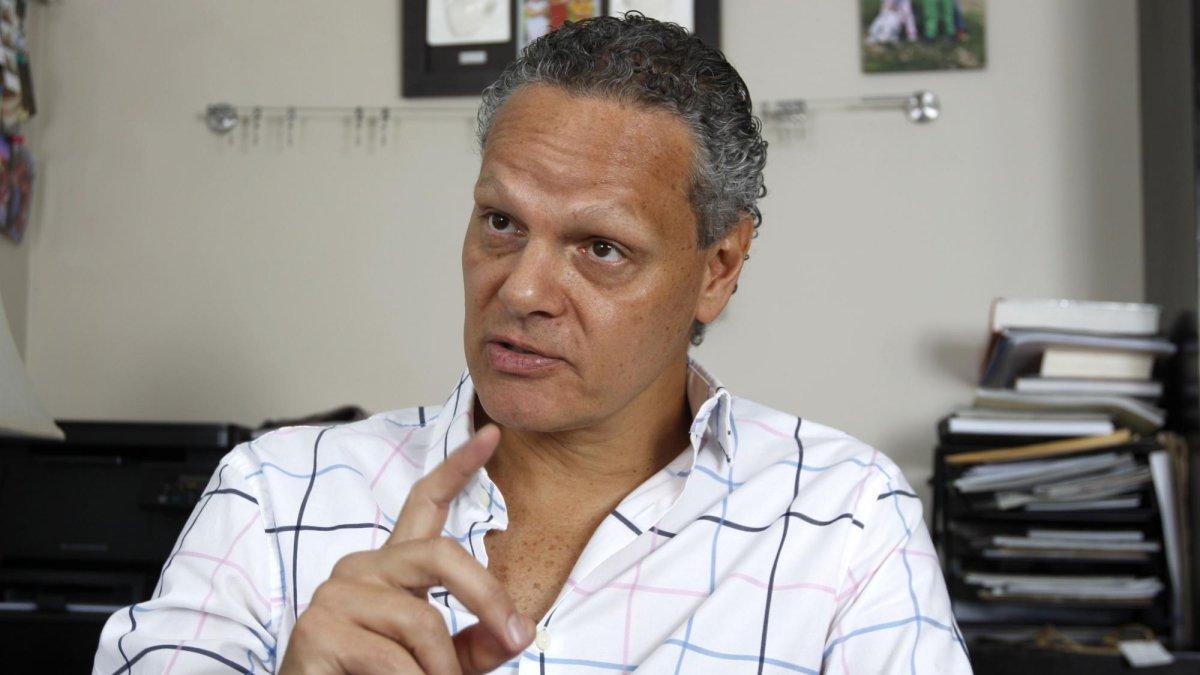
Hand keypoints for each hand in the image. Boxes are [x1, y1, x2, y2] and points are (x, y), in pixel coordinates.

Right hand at [279, 424, 533, 673]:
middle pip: (441, 554)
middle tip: (516, 638)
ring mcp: (336, 594)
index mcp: (392, 568)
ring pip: (423, 620)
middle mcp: (361, 568)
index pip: (425, 503)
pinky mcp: (319, 628)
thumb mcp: (441, 662)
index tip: (492, 434)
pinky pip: (394, 658)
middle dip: (487, 597)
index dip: (459, 466)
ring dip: (441, 669)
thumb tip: (518, 632)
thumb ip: (478, 644)